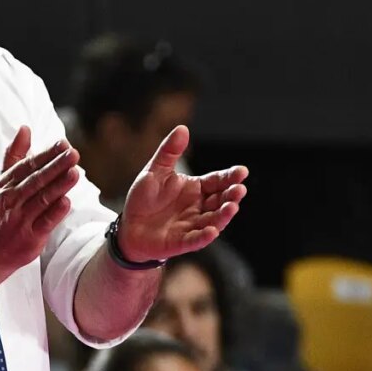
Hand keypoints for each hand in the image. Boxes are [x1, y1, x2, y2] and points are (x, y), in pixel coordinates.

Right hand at [0, 126, 79, 271]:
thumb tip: (25, 128)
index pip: (28, 166)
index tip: (63, 144)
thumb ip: (15, 155)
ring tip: (74, 173)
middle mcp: (12, 200)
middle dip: (56, 166)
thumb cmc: (1, 210)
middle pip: (36, 180)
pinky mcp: (29, 238)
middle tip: (73, 154)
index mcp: (6, 184)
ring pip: (42, 200)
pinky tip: (67, 201)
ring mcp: (20, 219)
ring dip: (59, 186)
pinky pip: (44, 223)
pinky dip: (55, 212)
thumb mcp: (2, 182)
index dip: (46, 155)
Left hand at [116, 125, 246, 261]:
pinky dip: (204, 236)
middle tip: (240, 189)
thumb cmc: (145, 197)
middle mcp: (199, 207)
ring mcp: (192, 225)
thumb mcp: (155, 170)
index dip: (230, 177)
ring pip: (214, 220)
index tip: (242, 172)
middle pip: (220, 200)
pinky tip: (212, 231)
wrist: (129, 226)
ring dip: (223, 215)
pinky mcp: (182, 242)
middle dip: (231, 196)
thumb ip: (169, 152)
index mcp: (196, 188)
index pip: (217, 181)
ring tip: (232, 207)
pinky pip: (196, 240)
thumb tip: (183, 128)